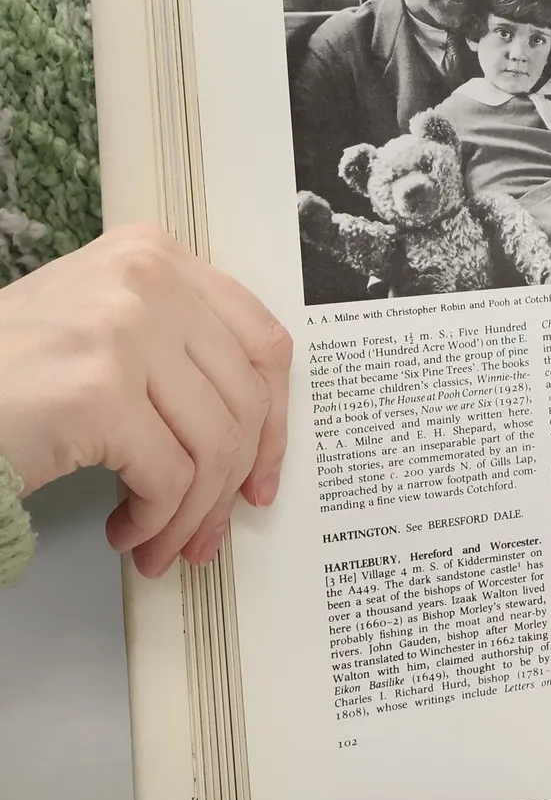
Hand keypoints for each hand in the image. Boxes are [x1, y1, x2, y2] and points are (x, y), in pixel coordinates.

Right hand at [0, 226, 291, 576]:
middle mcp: (148, 279)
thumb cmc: (2, 376)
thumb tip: (252, 432)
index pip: (260, 341)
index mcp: (156, 255)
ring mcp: (124, 330)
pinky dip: (154, 519)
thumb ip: (175, 351)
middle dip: (233, 481)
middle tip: (211, 532)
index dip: (274, 418)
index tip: (264, 472)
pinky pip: (167, 476)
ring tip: (162, 544)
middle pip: (243, 398)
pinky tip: (126, 531)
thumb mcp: (102, 330)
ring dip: (191, 513)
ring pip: (213, 443)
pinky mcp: (97, 391)